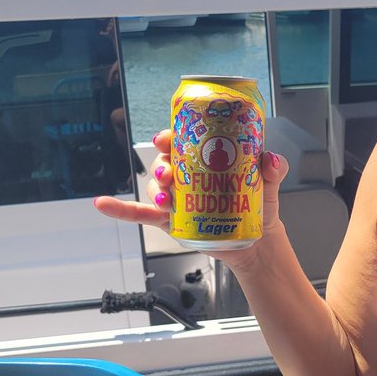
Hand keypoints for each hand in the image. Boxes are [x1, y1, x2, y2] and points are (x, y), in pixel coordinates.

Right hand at [93, 129, 288, 257]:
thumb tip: (270, 160)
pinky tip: (102, 204)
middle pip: (164, 162)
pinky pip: (140, 213)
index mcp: (205, 157)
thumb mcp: (269, 183)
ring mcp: (177, 197)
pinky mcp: (170, 220)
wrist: (257, 240)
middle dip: (161, 163)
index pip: (182, 140)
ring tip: (167, 199)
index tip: (168, 137)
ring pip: (155, 188)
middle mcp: (187, 174)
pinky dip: (119, 209)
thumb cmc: (258, 205)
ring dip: (155, 190)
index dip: (171, 135)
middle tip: (170, 172)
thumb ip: (273, 169)